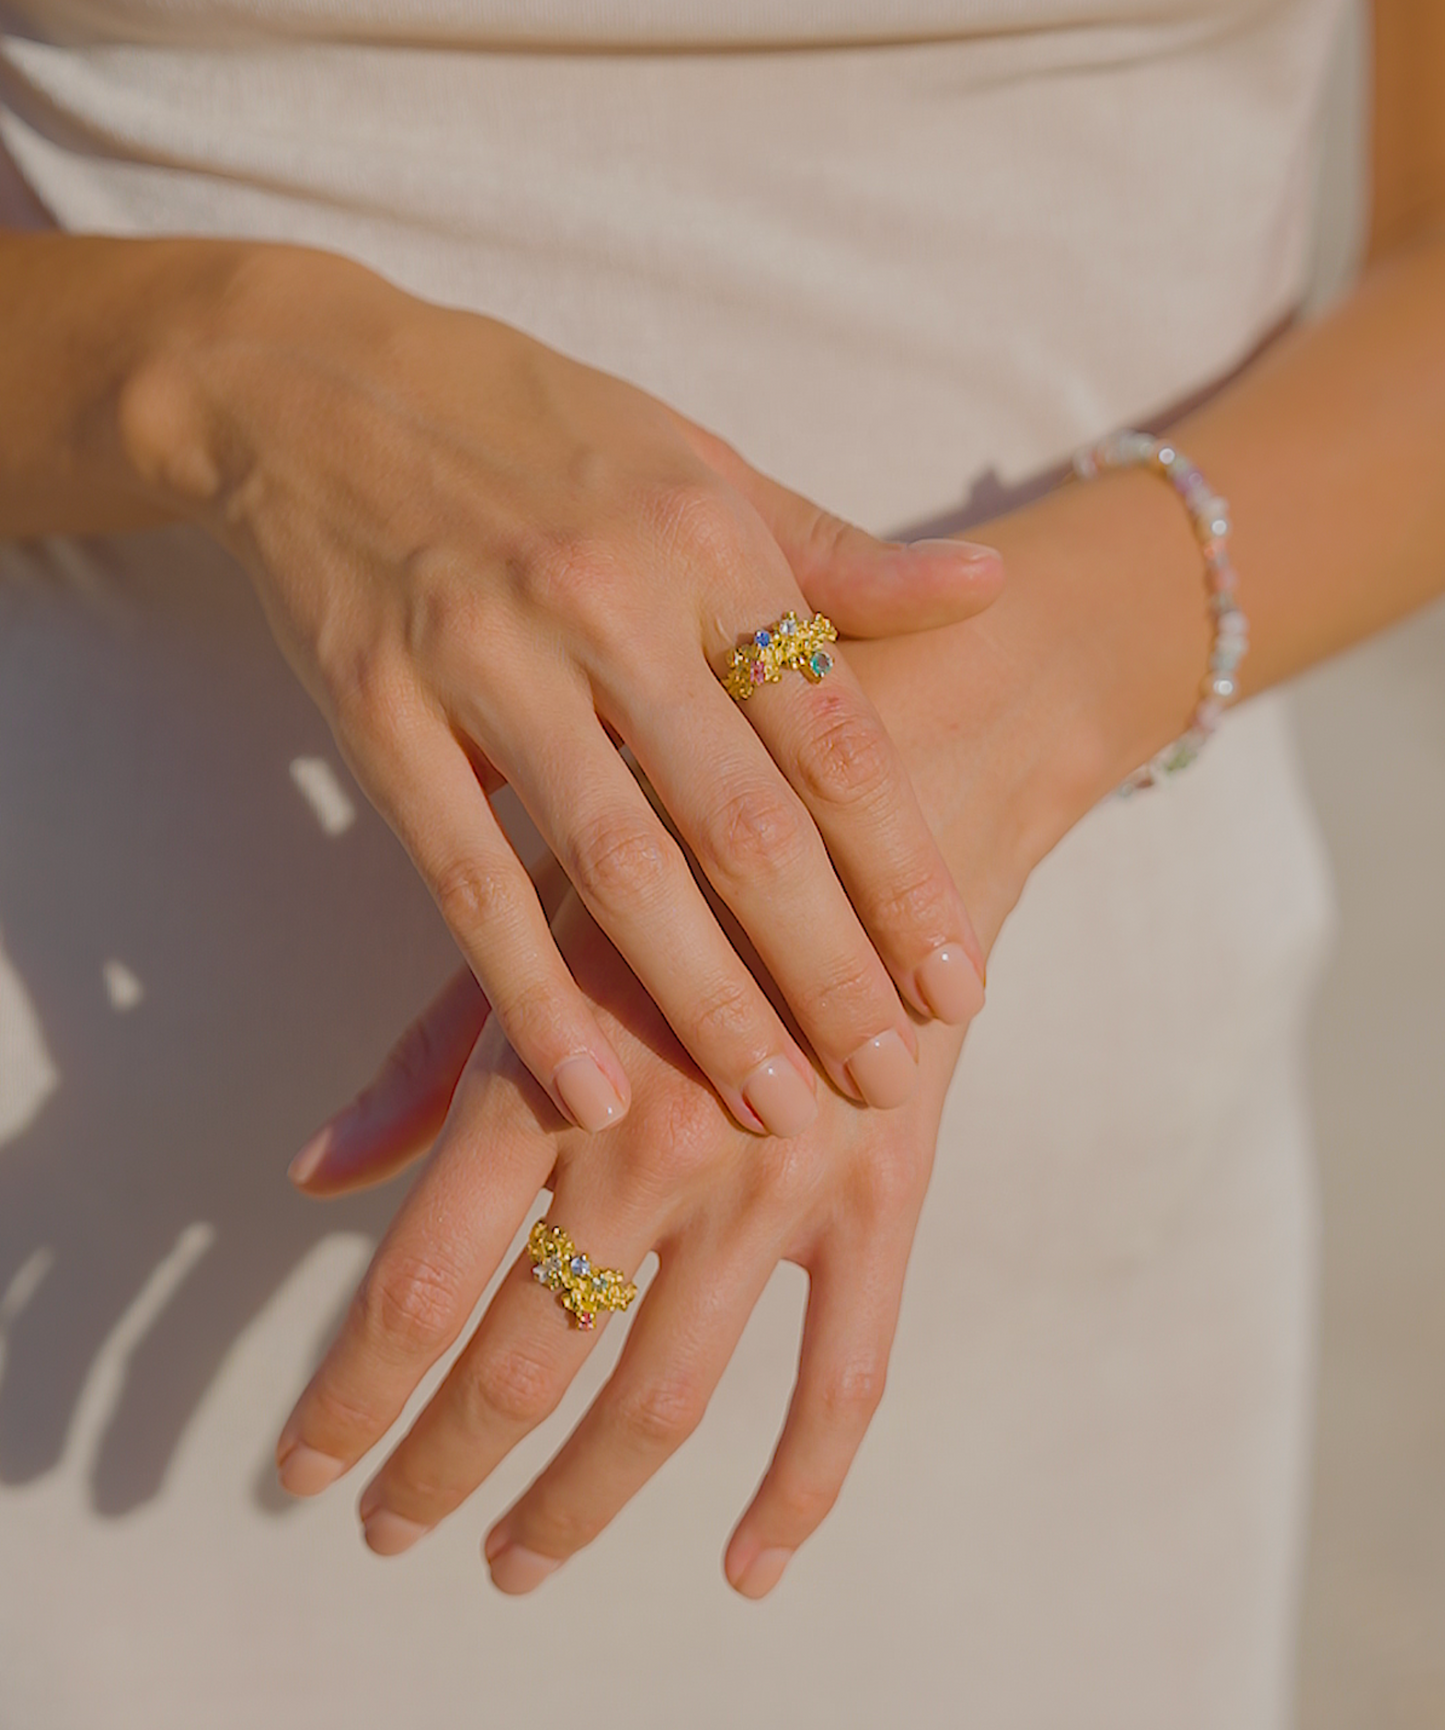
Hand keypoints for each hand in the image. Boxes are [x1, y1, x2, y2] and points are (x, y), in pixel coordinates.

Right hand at [123, 243, 998, 1132]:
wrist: (315, 383)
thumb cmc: (533, 424)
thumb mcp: (694, 458)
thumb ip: (831, 554)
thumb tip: (985, 593)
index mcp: (704, 537)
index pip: (831, 733)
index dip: (902, 870)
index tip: (958, 979)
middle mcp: (607, 601)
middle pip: (742, 823)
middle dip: (825, 967)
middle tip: (889, 1077)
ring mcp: (487, 658)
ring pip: (616, 866)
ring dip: (702, 1002)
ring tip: (771, 1107)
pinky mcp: (380, 709)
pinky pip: (465, 876)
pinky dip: (528, 990)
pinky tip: (587, 1086)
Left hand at [277, 870, 965, 1597]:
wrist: (895, 776)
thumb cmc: (688, 836)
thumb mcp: (544, 911)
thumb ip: (433, 1053)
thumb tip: (312, 1174)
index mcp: (556, 1073)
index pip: (419, 1290)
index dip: (350, 1398)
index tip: (302, 1467)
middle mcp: (658, 1146)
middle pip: (521, 1367)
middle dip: (436, 1471)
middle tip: (383, 1530)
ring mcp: (781, 1182)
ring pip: (661, 1402)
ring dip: (573, 1506)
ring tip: (512, 1564)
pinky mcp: (884, 1193)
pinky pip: (845, 1377)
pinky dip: (796, 1489)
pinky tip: (744, 1566)